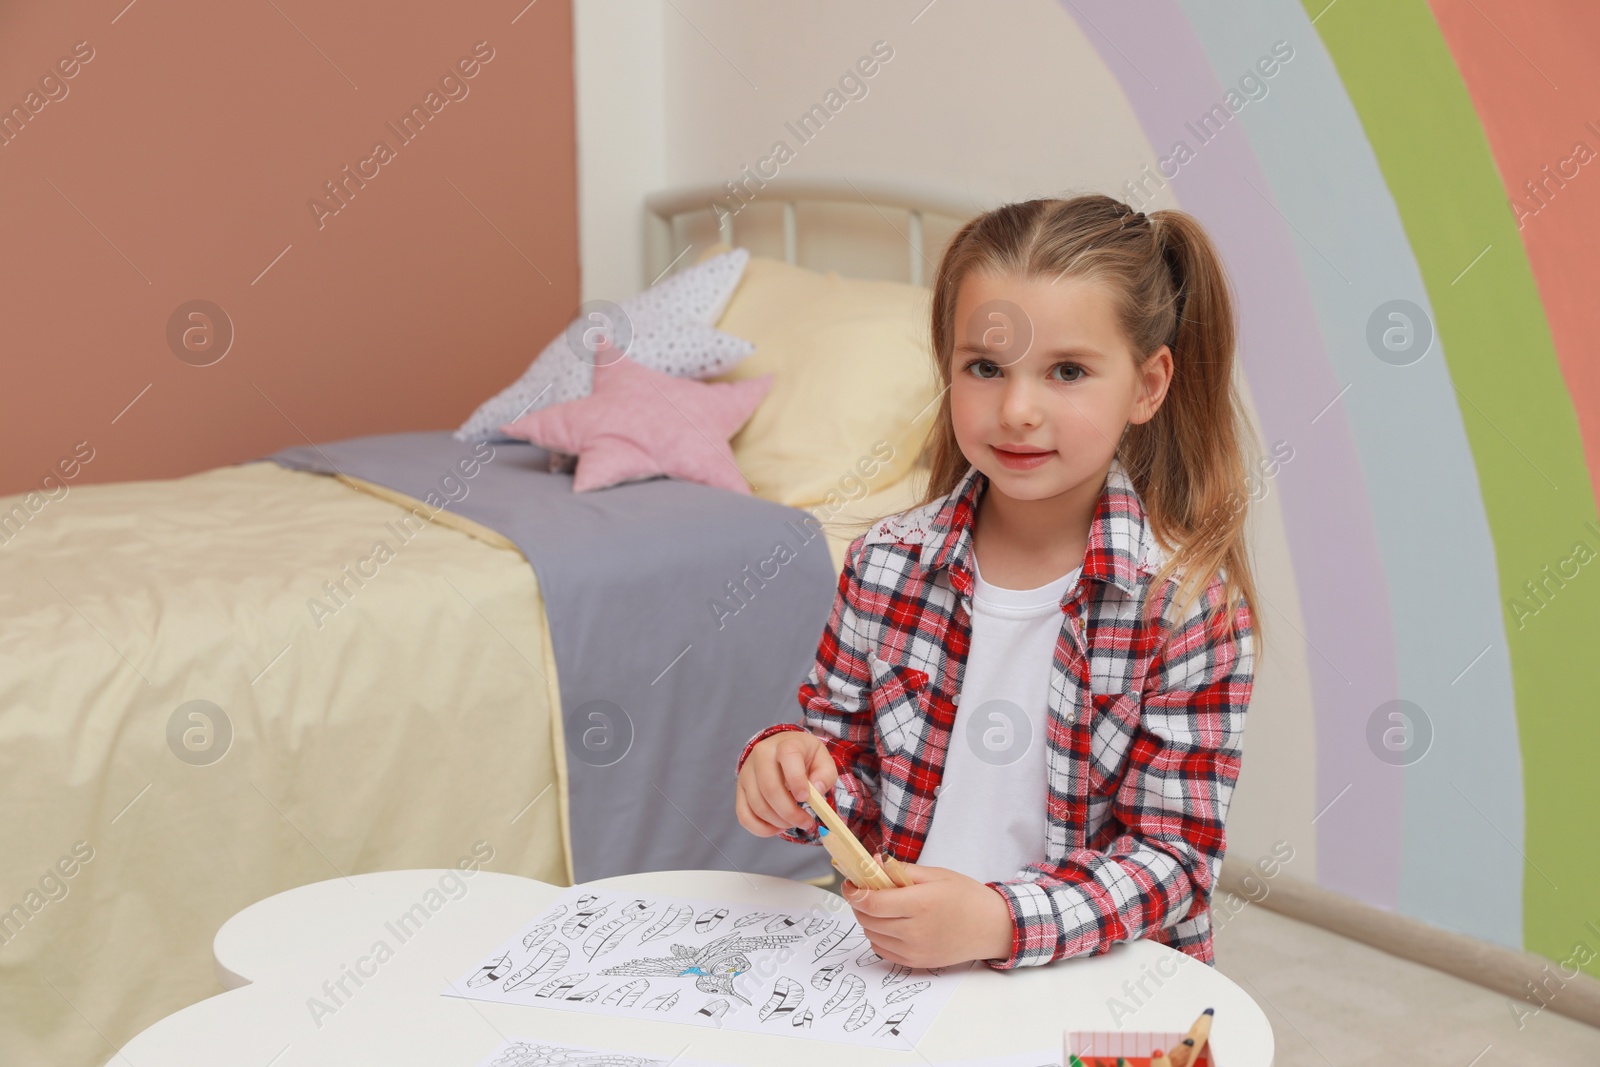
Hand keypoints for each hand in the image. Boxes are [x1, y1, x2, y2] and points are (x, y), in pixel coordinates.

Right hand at [735, 731, 837, 836]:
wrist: (781, 750)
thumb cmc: (804, 757)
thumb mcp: (822, 760)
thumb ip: (825, 775)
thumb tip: (816, 791)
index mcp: (785, 743)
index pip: (788, 756)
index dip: (797, 780)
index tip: (805, 798)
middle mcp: (761, 754)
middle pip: (770, 788)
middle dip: (790, 812)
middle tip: (805, 822)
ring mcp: (747, 772)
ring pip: (758, 805)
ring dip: (778, 822)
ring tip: (793, 823)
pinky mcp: (739, 788)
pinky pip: (744, 815)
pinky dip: (761, 829)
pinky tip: (777, 827)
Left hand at [841, 861, 1014, 967]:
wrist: (992, 927)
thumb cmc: (966, 897)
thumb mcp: (936, 874)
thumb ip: (901, 870)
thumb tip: (871, 862)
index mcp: (920, 904)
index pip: (872, 902)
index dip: (854, 892)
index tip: (849, 883)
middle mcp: (915, 931)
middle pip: (867, 919)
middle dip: (858, 903)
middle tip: (862, 890)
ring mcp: (915, 950)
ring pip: (872, 935)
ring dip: (867, 920)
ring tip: (879, 906)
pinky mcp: (916, 963)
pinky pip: (882, 951)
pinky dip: (877, 936)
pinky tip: (888, 924)